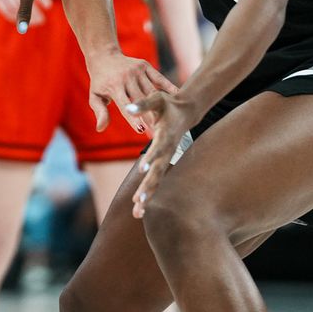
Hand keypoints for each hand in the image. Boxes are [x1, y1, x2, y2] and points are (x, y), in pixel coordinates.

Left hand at [88, 54, 178, 134]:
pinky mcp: (145, 65)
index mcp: (114, 85)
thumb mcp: (95, 97)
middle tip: (158, 130)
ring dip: (160, 106)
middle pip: (141, 100)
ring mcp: (137, 70)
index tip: (141, 131)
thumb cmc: (100, 82)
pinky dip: (169, 87)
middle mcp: (127, 77)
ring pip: (151, 91)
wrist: (104, 57)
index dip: (133, 118)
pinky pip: (159, 78)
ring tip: (168, 119)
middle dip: (149, 116)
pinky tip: (177, 97)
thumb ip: (100, 112)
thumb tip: (100, 129)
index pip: (125, 105)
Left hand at [125, 91, 200, 218]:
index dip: (151, 158)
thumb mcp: (156, 99)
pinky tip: (139, 208)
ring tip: (138, 212)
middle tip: (140, 201)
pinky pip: (156, 180)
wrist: (185, 112)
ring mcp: (166, 158)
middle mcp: (167, 150)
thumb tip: (127, 108)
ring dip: (147, 195)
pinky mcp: (163, 163)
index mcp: (166, 135)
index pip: (158, 148)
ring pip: (157, 180)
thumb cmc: (168, 104)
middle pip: (158, 171)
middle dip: (149, 186)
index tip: (143, 169)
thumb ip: (142, 104)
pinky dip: (148, 193)